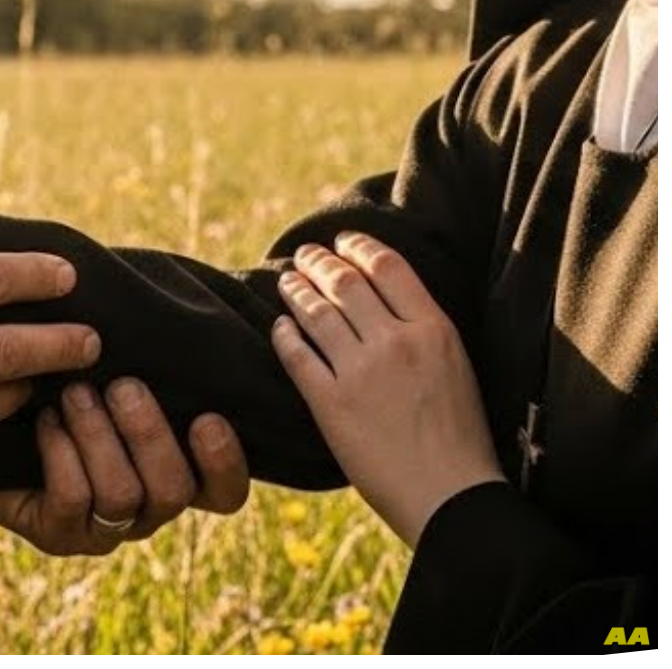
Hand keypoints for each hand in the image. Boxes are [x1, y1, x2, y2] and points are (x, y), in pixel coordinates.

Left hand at [0, 377, 249, 555]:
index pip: (225, 492)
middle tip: (123, 386)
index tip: (207, 418)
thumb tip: (168, 315)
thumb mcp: (113, 368)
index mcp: (177, 469)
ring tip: (75, 392)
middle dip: (148, 434)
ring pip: (121, 496)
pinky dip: (61, 453)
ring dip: (98, 436)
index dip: (224, 463)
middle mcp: (148, 505)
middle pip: (174, 492)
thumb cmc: (71, 381)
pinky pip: (73, 500)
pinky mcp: (59, 533)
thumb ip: (148, 357)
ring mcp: (104, 527)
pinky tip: (47, 419)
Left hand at [271, 232, 504, 547]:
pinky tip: (280, 326)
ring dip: (296, 291)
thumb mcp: (457, 365)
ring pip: (316, 313)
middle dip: (318, 262)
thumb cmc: (461, 436)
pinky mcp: (332, 405)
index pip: (387, 266)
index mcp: (433, 329)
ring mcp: (361, 372)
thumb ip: (422, 328)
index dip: (358, 246)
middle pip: (345, 282)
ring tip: (287, 282)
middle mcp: (395, 342)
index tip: (342, 242)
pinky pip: (297, 356)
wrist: (452, 499)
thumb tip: (384, 297)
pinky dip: (284, 334)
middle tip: (305, 255)